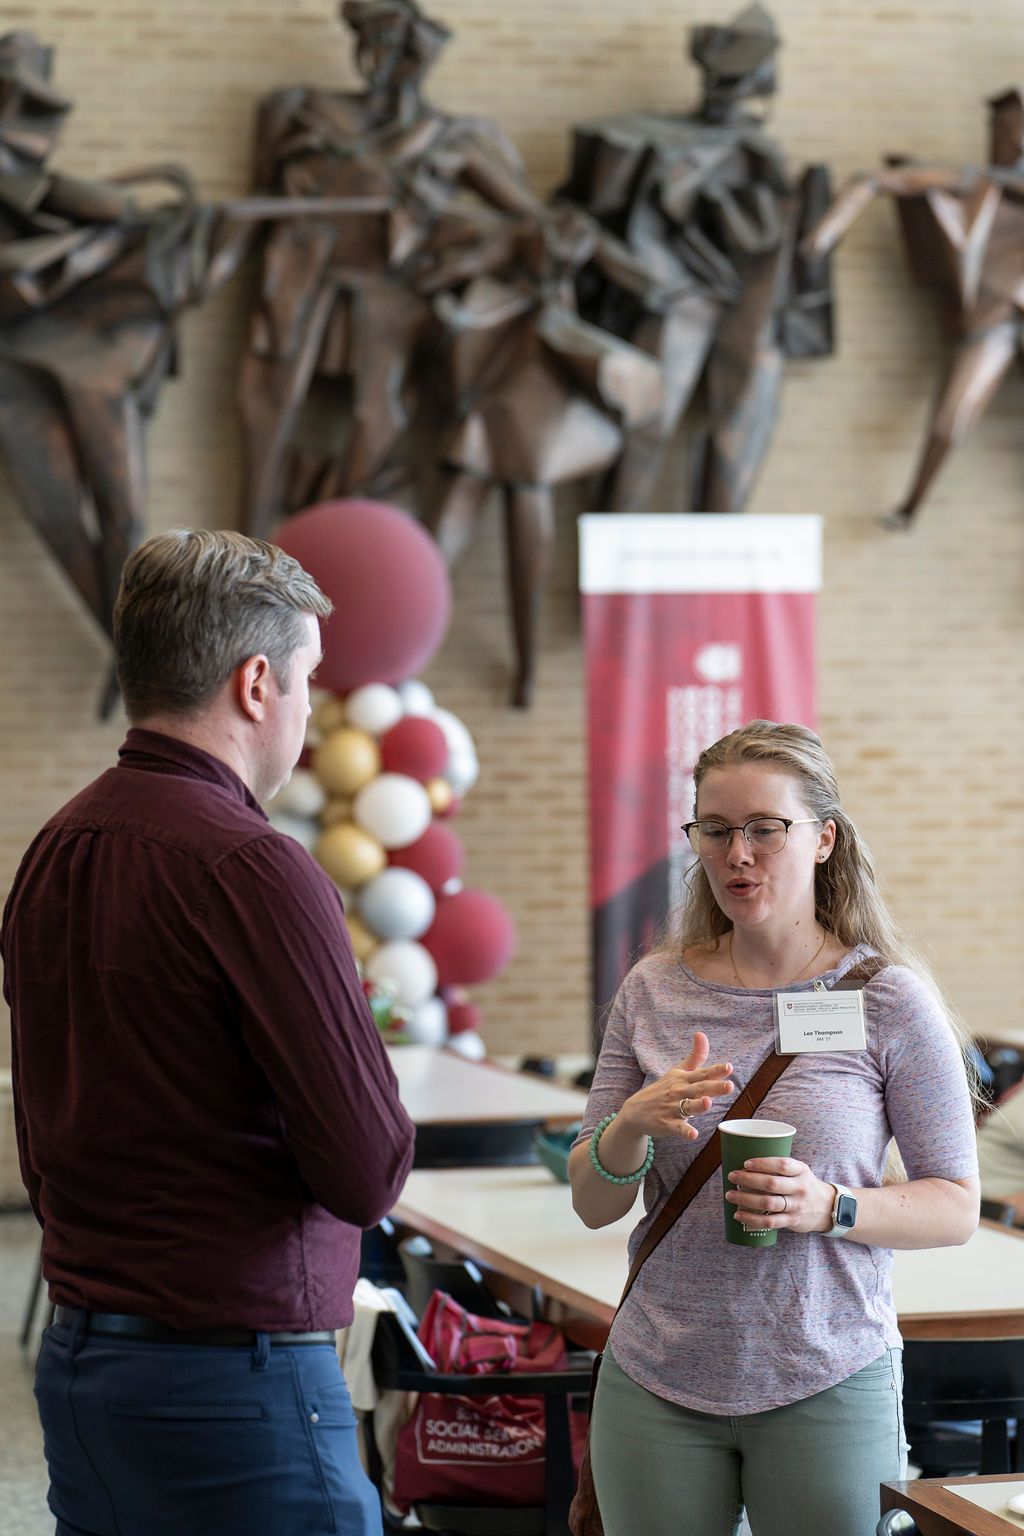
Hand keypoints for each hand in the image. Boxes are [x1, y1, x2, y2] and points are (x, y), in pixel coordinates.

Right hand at [619, 1031, 733, 1143]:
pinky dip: (685, 1131)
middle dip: (714, 1087)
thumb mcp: (678, 1071)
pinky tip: (693, 1134)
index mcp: (684, 1079)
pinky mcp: (667, 1124)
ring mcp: (672, 1108)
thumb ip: (695, 1056)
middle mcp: (679, 1092)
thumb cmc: (663, 1089)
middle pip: (699, 1089)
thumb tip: (701, 1033)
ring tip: (707, 1102)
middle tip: (729, 1086)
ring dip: (698, 1105)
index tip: (729, 1067)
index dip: (716, 1071)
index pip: (703, 1073)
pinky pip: (677, 1128)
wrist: (636, 1110)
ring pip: (688, 1107)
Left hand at [725, 1157, 835, 1233]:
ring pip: (768, 1203)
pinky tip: (738, 1214)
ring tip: (730, 1195)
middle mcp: (800, 1188)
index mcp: (801, 1171)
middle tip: (732, 1176)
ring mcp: (797, 1206)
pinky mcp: (792, 1221)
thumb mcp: (800, 1171)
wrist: (827, 1208)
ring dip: (745, 1199)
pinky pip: (769, 1222)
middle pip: (771, 1183)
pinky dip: (752, 1219)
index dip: (762, 1163)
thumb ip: (780, 1168)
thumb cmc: (804, 1185)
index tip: (745, 1163)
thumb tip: (746, 1164)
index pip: (782, 1164)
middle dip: (748, 1180)